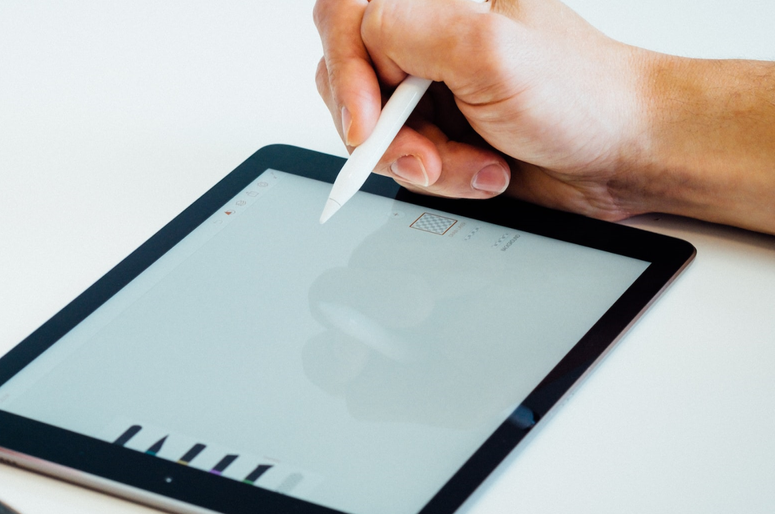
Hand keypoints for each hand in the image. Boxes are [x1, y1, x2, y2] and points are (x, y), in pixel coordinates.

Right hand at [314, 0, 659, 219]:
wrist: (629, 153)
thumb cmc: (586, 97)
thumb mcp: (489, 51)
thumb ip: (407, 31)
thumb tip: (358, 42)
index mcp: (438, 1)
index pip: (345, 17)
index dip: (346, 72)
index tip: (371, 123)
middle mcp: (427, 41)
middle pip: (348, 82)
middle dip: (387, 134)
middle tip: (430, 157)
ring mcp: (429, 90)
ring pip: (372, 133)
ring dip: (423, 163)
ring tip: (478, 164)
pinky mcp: (438, 134)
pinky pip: (402, 163)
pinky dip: (440, 179)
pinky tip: (484, 172)